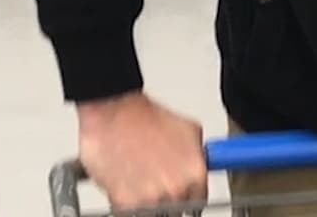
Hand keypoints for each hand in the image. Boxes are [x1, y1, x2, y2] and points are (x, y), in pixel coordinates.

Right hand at [77, 91, 206, 210]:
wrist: (113, 110)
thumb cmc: (145, 117)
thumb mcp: (189, 130)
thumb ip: (197, 157)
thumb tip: (203, 167)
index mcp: (195, 175)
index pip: (198, 204)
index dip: (186, 198)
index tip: (179, 196)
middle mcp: (176, 190)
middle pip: (176, 212)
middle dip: (166, 200)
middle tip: (154, 183)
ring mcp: (151, 200)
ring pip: (155, 214)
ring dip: (147, 204)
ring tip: (138, 181)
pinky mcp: (126, 204)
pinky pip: (130, 213)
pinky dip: (126, 203)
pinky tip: (124, 183)